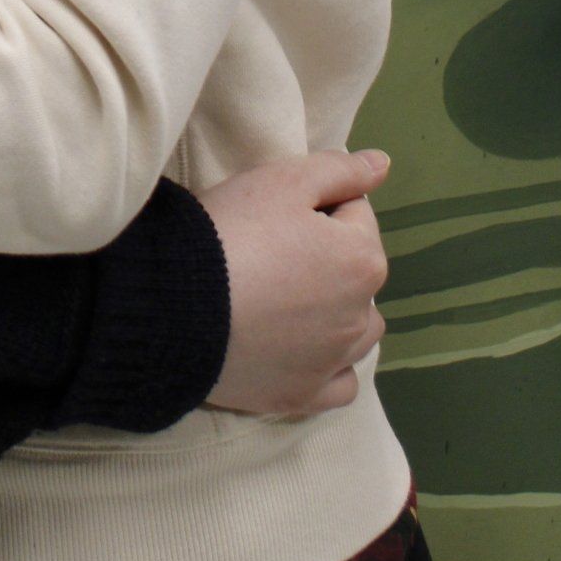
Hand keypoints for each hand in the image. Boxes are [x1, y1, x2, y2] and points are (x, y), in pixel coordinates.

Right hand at [202, 149, 390, 418]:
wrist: (177, 304)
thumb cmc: (233, 230)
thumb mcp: (282, 179)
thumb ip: (340, 169)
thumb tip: (383, 164)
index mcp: (362, 261)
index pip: (356, 215)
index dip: (318, 204)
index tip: (277, 209)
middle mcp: (360, 317)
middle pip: (357, 273)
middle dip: (331, 257)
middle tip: (272, 247)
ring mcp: (333, 362)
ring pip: (357, 331)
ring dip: (338, 311)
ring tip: (287, 297)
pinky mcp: (303, 396)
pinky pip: (339, 383)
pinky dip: (329, 365)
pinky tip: (300, 349)